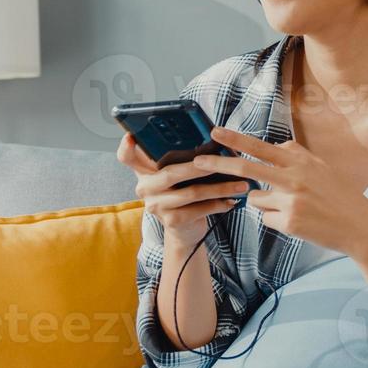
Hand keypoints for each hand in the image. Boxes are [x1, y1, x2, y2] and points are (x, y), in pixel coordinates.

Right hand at [116, 132, 248, 244]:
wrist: (184, 230)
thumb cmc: (185, 193)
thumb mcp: (180, 175)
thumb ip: (184, 158)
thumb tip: (215, 140)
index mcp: (144, 171)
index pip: (126, 157)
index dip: (126, 146)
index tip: (131, 137)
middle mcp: (145, 188)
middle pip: (170, 172)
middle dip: (200, 166)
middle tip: (222, 160)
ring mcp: (156, 206)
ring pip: (191, 192)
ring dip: (220, 188)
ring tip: (241, 184)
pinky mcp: (171, 221)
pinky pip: (200, 209)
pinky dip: (219, 204)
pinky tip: (232, 200)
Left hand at [197, 126, 367, 256]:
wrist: (361, 226)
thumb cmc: (342, 196)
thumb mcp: (322, 168)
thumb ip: (298, 156)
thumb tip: (276, 146)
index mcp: (301, 162)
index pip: (261, 148)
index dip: (237, 139)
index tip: (216, 132)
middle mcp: (293, 178)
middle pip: (247, 169)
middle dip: (219, 164)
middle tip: (197, 161)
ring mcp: (290, 201)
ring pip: (256, 199)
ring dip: (266, 202)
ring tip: (294, 207)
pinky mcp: (289, 222)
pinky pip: (267, 218)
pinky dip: (278, 219)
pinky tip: (299, 221)